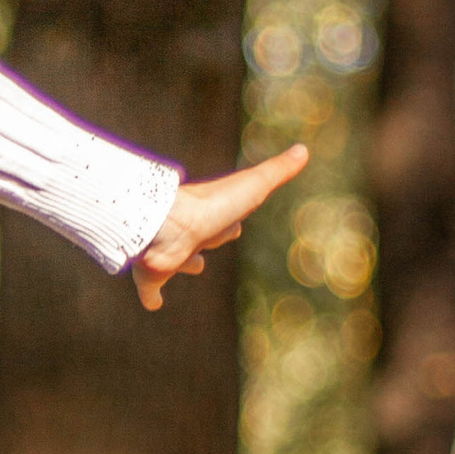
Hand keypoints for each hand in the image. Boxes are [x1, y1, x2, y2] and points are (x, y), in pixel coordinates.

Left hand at [133, 144, 308, 312]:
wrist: (166, 224)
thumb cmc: (211, 206)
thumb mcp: (252, 186)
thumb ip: (276, 171)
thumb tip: (303, 149)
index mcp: (211, 216)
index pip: (225, 218)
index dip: (230, 220)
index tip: (235, 223)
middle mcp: (190, 234)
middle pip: (203, 237)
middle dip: (211, 237)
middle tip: (216, 240)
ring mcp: (170, 254)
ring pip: (179, 260)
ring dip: (187, 263)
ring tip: (195, 267)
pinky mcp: (153, 274)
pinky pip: (150, 289)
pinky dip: (151, 296)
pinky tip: (153, 304)